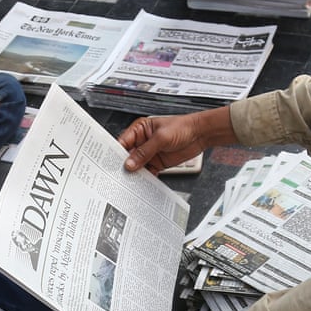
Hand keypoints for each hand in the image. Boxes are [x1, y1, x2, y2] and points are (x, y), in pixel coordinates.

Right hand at [118, 106, 234, 174]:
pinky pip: (148, 172)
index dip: (116, 153)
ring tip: (129, 182)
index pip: (123, 142)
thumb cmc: (182, 127)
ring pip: (137, 166)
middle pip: (128, 156)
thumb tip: (130, 163)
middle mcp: (142, 141)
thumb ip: (145, 151)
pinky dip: (145, 178)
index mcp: (140, 130)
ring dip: (134, 174)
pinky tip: (142, 183)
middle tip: (119, 175)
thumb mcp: (161, 138)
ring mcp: (150, 153)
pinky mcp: (157, 162)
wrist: (200, 135)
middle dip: (124, 165)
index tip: (111, 163)